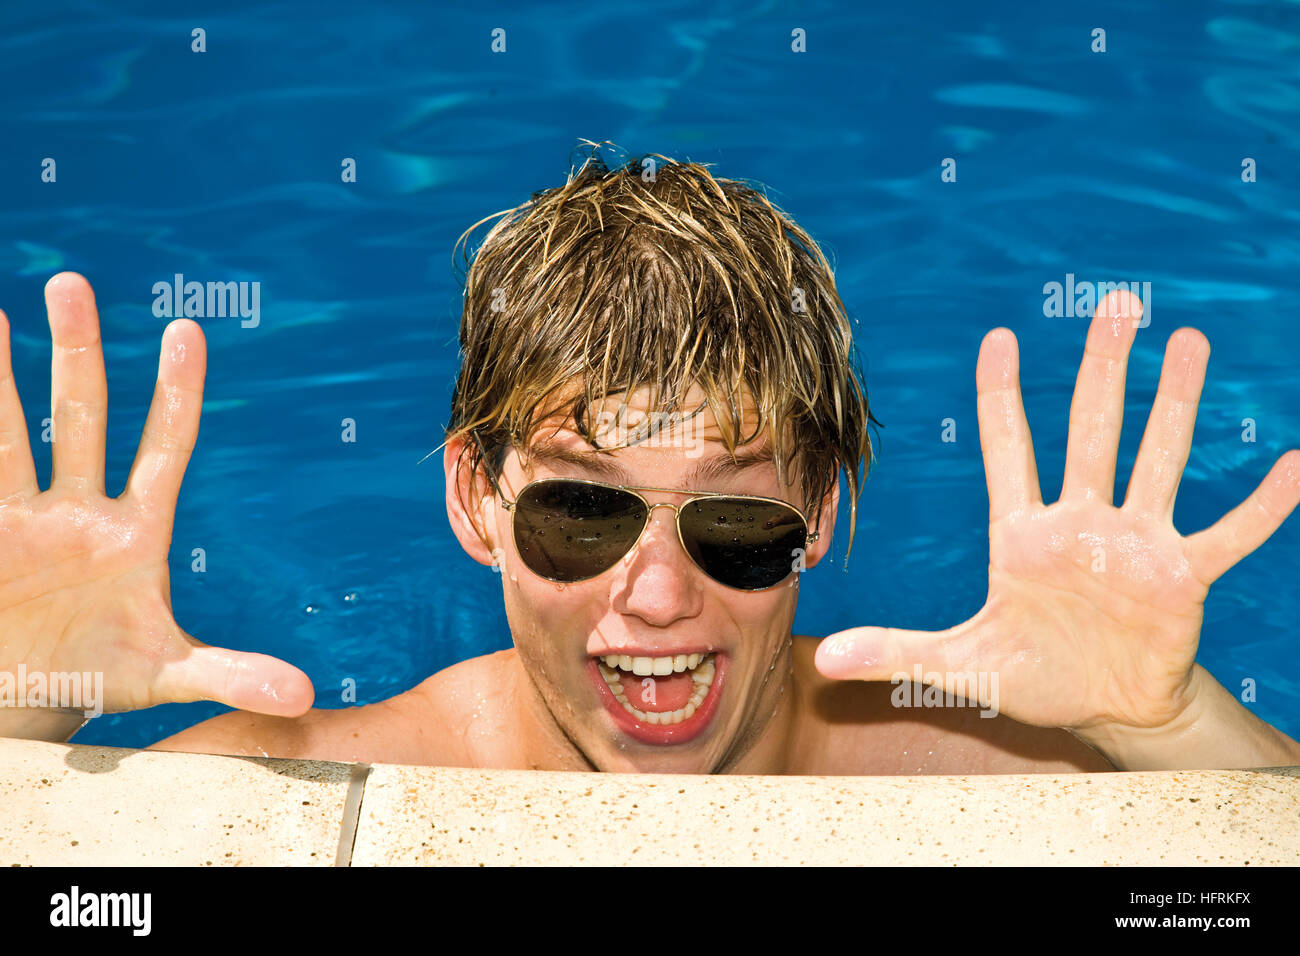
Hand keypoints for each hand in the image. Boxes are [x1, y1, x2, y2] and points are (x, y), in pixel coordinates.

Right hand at [0, 273, 312, 720]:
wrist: (30, 697)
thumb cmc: (103, 673)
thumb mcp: (170, 673)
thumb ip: (235, 675)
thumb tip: (305, 698)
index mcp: (135, 531)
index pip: (163, 447)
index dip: (175, 393)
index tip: (186, 330)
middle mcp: (76, 509)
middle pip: (77, 416)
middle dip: (74, 352)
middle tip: (72, 284)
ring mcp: (19, 518)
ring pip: (3, 433)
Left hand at [816, 290, 1298, 739]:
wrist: (1104, 709)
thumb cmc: (1034, 674)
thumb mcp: (958, 665)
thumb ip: (895, 653)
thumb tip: (821, 662)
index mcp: (1022, 534)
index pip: (1009, 450)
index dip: (1002, 396)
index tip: (998, 337)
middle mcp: (1080, 522)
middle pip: (1091, 431)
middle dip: (1102, 370)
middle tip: (1117, 305)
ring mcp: (1135, 544)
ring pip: (1157, 459)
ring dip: (1176, 404)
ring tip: (1190, 341)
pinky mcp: (1182, 578)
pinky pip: (1228, 535)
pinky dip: (1263, 507)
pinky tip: (1294, 466)